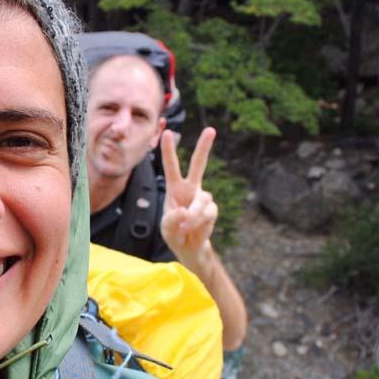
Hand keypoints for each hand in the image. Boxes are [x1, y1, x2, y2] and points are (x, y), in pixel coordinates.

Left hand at [159, 128, 218, 271]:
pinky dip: (198, 224)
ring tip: (184, 228)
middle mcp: (191, 189)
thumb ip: (171, 220)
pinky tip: (194, 231)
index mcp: (175, 188)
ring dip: (192, 217)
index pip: (172, 166)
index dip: (169, 150)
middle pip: (199, 165)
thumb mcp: (166, 228)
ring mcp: (203, 198)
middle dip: (204, 147)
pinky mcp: (212, 210)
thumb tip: (185, 212)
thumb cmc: (174, 233)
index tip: (167, 132)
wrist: (189, 248)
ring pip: (201, 201)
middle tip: (211, 129)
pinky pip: (207, 214)